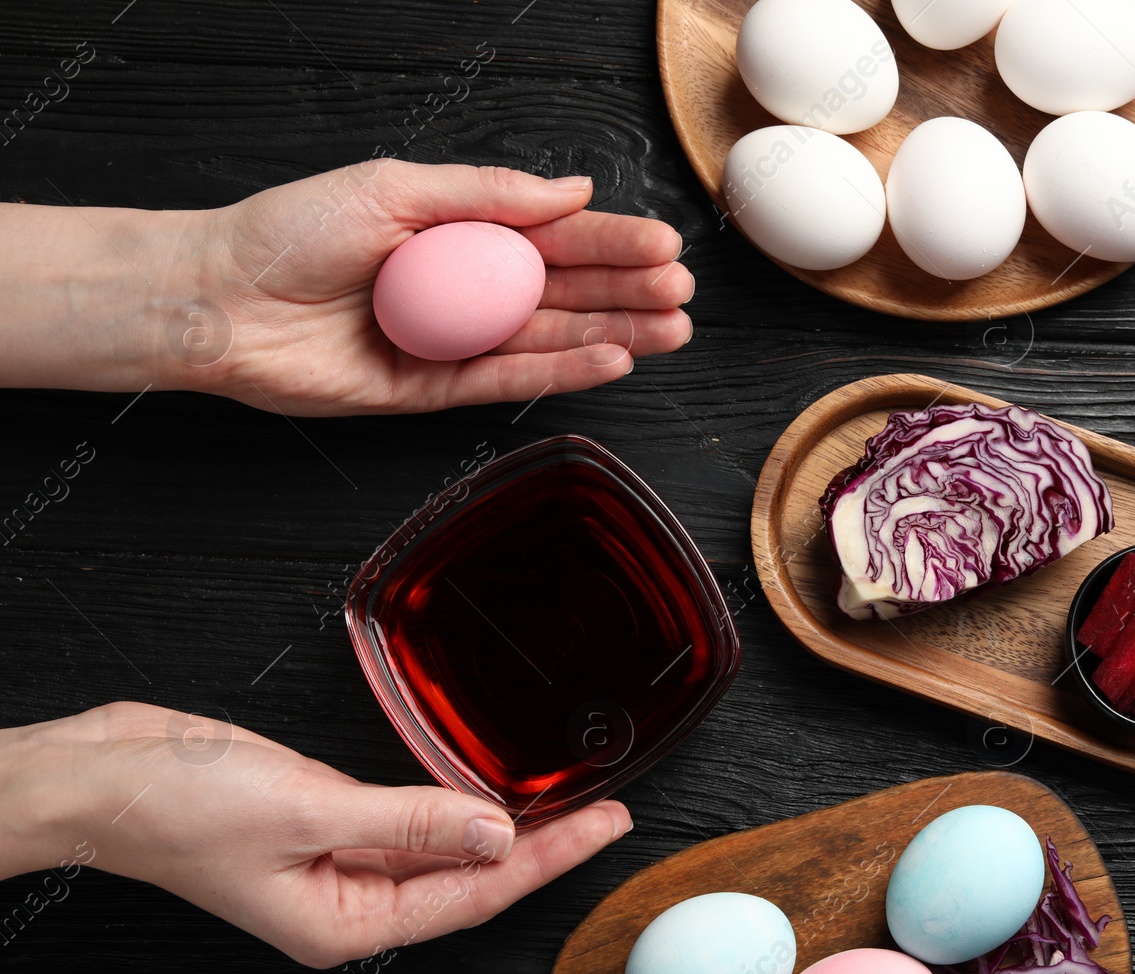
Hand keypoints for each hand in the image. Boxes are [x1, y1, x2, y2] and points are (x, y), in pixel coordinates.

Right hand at [0, 702, 630, 967]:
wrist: (106, 775)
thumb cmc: (180, 806)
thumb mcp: (310, 811)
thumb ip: (411, 820)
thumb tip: (495, 830)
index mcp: (345, 922)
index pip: (472, 896)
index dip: (547, 860)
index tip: (605, 827)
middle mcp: (349, 901)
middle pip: (468, 879)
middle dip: (541, 847)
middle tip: (609, 813)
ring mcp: (339, 862)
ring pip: (443, 850)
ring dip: (502, 826)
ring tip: (570, 804)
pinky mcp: (327, 819)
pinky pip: (409, 820)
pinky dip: (453, 804)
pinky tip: (489, 791)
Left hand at [192, 160, 693, 414]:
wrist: (220, 300)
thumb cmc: (290, 232)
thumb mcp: (395, 189)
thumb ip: (488, 193)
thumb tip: (572, 190)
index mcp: (459, 232)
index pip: (553, 238)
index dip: (612, 242)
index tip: (665, 246)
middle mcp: (465, 288)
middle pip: (565, 290)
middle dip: (628, 291)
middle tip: (680, 293)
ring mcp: (454, 340)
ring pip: (551, 338)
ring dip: (615, 334)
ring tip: (671, 331)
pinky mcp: (434, 389)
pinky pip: (510, 381)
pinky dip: (563, 371)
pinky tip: (612, 359)